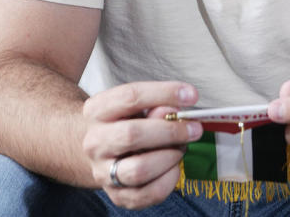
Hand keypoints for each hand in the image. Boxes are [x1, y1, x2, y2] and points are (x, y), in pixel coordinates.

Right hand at [82, 81, 203, 208]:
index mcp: (97, 111)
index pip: (130, 96)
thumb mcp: (137, 105)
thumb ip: (156, 103)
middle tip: (194, 129)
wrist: (102, 150)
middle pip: (132, 135)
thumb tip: (174, 112)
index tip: (192, 95)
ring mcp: (103, 172)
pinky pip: (149, 193)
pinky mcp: (117, 195)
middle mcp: (95, 142)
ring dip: (170, 157)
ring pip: (140, 169)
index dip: (164, 93)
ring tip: (180, 148)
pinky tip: (174, 166)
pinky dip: (169, 179)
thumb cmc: (125, 121)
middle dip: (171, 131)